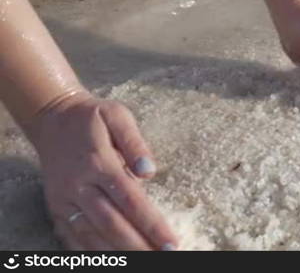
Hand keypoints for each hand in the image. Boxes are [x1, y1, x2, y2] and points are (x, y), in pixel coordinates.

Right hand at [25, 92, 177, 249]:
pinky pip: (71, 236)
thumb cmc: (92, 118)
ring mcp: (64, 198)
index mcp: (100, 163)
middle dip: (140, 246)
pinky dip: (89, 252)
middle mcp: (80, 185)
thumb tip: (149, 171)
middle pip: (112, 223)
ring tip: (142, 263)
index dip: (152, 225)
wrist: (52, 119)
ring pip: (91, 234)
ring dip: (117, 253)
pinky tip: (109, 261)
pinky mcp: (56, 206)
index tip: (171, 243)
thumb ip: (135, 142)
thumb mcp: (117, 116)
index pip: (131, 200)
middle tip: (163, 259)